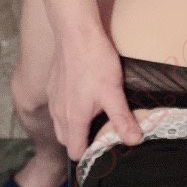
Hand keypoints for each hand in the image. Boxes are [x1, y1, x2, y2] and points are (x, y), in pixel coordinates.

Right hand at [47, 24, 142, 159]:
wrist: (75, 31)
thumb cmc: (95, 62)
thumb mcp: (113, 93)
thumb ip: (122, 119)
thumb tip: (134, 141)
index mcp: (73, 119)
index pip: (75, 152)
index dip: (88, 155)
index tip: (102, 150)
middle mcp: (58, 113)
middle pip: (67, 141)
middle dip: (81, 142)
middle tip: (100, 135)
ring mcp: (53, 99)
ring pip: (60, 125)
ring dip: (74, 128)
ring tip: (93, 119)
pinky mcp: (52, 86)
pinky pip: (57, 109)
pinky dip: (67, 112)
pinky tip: (83, 100)